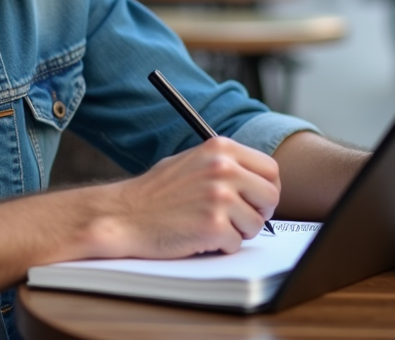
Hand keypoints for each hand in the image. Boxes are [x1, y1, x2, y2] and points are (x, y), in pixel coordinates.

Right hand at [90, 137, 280, 258]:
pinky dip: (220, 246)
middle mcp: (224, 169)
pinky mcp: (213, 226)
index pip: (271, 169)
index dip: (265, 189)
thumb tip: (256, 177)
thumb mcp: (192, 161)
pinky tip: (198, 236)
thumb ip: (224, 163)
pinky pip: (236, 244)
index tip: (256, 200)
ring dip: (237, 231)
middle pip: (271, 196)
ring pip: (256, 224)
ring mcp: (220, 197)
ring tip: (209, 226)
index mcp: (221, 149)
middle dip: (258, 212)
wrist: (123, 215)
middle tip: (238, 219)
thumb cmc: (154, 193)